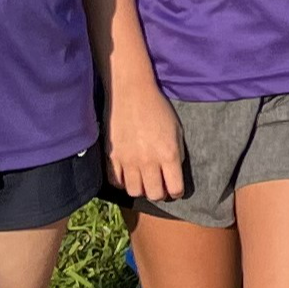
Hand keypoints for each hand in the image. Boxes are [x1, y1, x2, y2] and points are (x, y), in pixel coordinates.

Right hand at [108, 78, 188, 207]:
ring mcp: (128, 160)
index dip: (177, 191)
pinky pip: (116, 182)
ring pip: (134, 192)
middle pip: (154, 194)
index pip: (175, 189)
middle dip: (159, 193)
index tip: (174, 188)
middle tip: (159, 186)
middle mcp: (148, 161)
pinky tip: (127, 174)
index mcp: (168, 154)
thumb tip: (173, 175)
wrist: (131, 92)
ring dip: (140, 189)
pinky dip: (122, 182)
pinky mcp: (111, 157)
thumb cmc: (158, 109)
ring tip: (143, 180)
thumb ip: (177, 155)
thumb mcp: (177, 131)